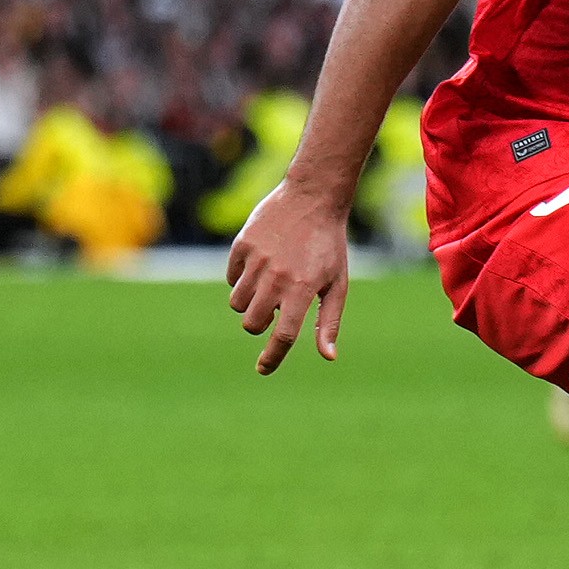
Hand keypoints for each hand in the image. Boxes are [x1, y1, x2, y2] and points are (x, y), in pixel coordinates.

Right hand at [224, 179, 352, 373]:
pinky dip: (242, 279)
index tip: (263, 370)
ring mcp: (257, 261)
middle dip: (262, 324)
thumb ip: (329, 321)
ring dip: (251, 303)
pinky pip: (231, 278)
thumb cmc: (329, 246)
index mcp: (304, 289)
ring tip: (271, 283)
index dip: (273, 358)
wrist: (313, 199)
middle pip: (253, 324)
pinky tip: (261, 263)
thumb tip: (328, 356)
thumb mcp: (337, 283)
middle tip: (276, 308)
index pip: (284, 335)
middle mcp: (277, 278)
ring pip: (238, 304)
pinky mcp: (241, 246)